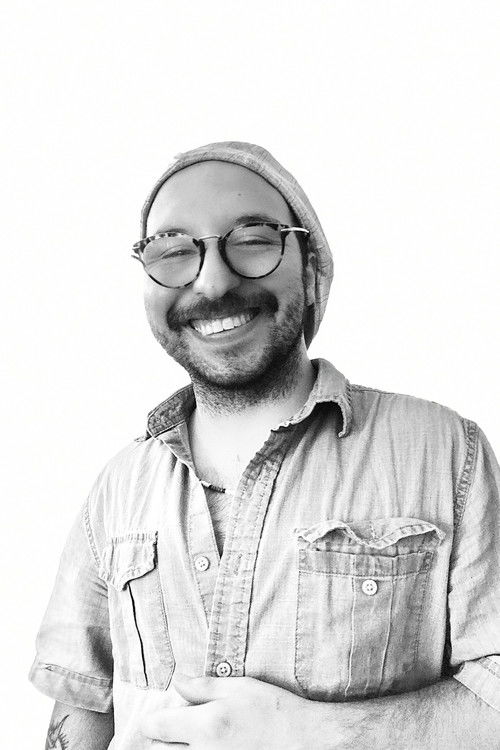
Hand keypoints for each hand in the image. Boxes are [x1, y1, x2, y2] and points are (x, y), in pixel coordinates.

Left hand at [140, 673, 327, 748]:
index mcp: (206, 726)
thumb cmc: (273, 710)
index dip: (152, 721)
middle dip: (160, 740)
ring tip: (191, 741)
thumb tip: (177, 681)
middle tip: (173, 731)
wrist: (304, 741)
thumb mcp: (239, 688)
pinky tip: (209, 748)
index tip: (156, 719)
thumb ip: (203, 686)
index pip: (157, 728)